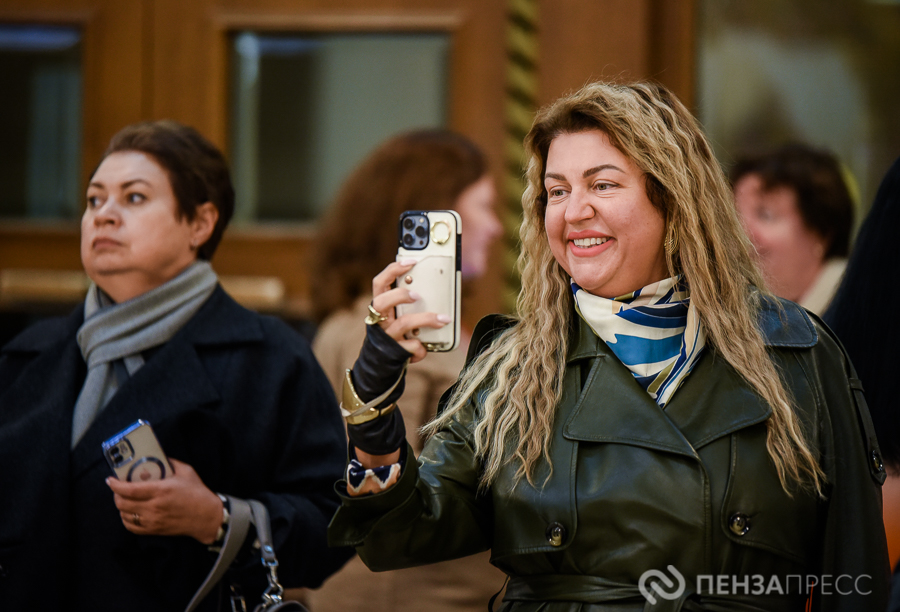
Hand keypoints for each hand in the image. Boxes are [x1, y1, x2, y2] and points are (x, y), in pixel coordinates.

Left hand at [106, 458, 222, 544]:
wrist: (206, 516)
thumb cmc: (197, 493)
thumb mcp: (186, 471)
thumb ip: (170, 462)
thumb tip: (157, 456)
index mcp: (160, 490)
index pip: (129, 489)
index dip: (115, 485)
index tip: (110, 480)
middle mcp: (154, 507)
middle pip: (122, 503)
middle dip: (116, 495)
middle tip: (118, 488)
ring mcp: (153, 520)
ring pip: (124, 515)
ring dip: (121, 506)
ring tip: (125, 499)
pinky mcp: (154, 529)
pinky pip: (131, 527)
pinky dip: (126, 519)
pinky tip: (131, 512)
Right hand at [371, 259, 451, 362]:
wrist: (382, 368)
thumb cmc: (396, 336)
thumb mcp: (399, 318)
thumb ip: (409, 305)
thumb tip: (435, 288)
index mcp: (380, 308)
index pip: (379, 283)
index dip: (392, 270)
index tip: (411, 261)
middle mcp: (379, 321)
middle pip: (381, 302)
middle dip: (400, 295)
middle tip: (418, 295)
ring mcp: (386, 337)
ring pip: (403, 324)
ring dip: (425, 319)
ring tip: (442, 319)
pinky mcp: (395, 353)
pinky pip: (411, 346)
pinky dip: (421, 348)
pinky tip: (425, 348)